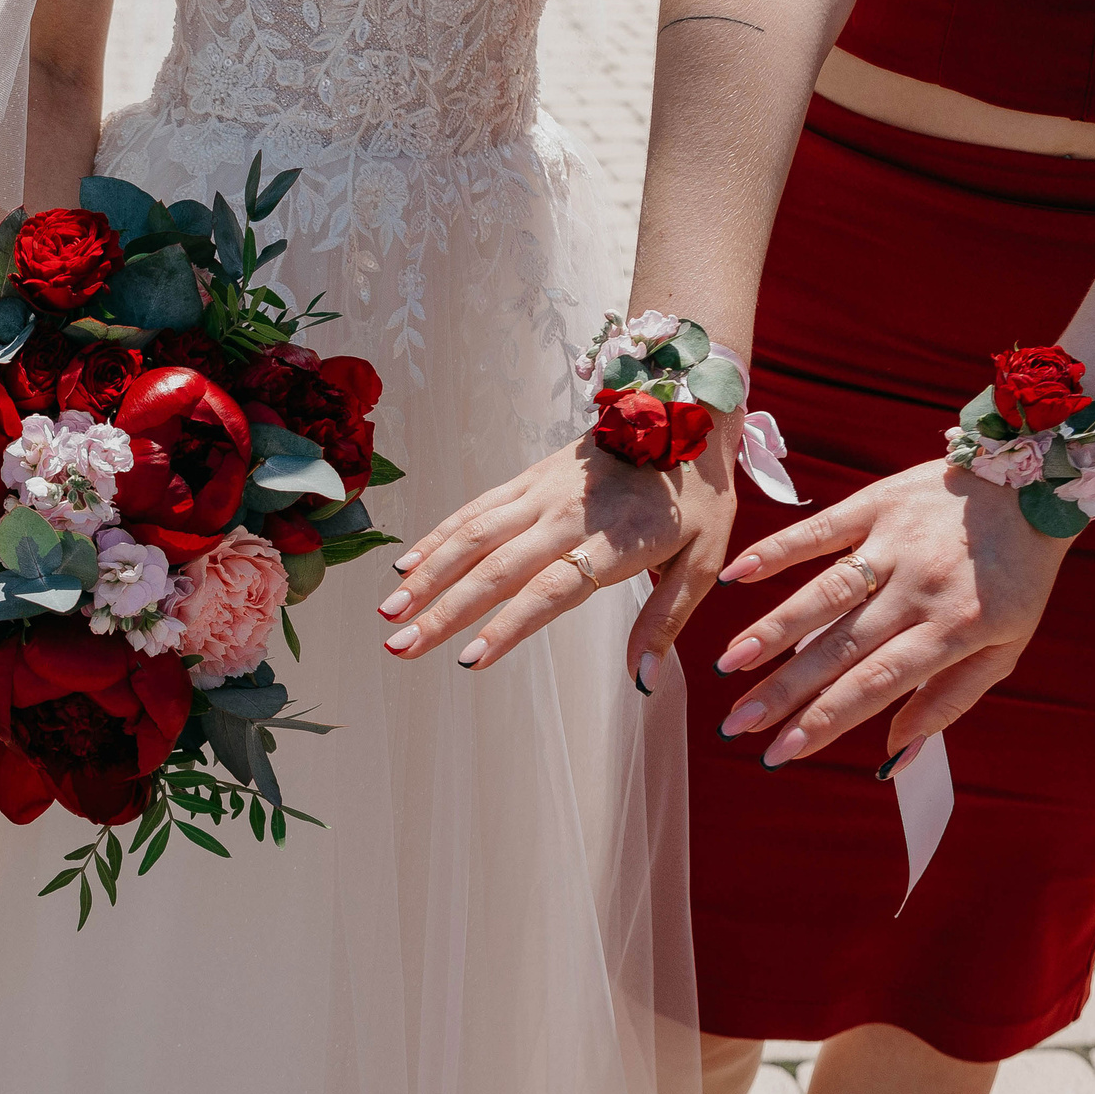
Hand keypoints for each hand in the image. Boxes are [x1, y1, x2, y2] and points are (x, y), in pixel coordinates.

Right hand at [380, 427, 740, 685]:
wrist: (687, 411)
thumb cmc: (699, 499)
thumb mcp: (704, 560)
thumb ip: (667, 620)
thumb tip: (644, 682)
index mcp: (612, 542)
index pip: (550, 590)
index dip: (508, 626)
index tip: (470, 661)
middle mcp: (566, 515)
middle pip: (495, 569)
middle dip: (443, 612)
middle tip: (401, 648)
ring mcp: (541, 492)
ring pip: (472, 536)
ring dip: (427, 576)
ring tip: (389, 614)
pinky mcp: (528, 476)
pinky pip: (474, 509)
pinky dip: (437, 536)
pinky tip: (405, 565)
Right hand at [708, 459, 1073, 769]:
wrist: (1035, 483)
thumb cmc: (1017, 578)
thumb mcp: (1005, 648)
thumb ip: (949, 702)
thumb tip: (895, 757)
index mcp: (957, 628)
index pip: (878, 683)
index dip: (827, 719)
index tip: (783, 751)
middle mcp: (921, 588)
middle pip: (841, 646)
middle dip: (784, 690)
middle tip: (737, 724)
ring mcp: (896, 543)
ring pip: (825, 593)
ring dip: (772, 630)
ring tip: (729, 665)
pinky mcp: (876, 504)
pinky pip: (819, 529)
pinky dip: (776, 551)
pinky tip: (735, 576)